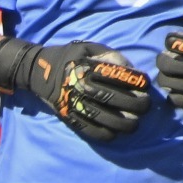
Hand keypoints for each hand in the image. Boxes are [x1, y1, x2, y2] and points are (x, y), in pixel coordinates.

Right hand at [0, 37, 150, 142]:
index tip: (145, 84)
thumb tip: (133, 72)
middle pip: (118, 100)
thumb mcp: (90, 48)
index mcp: (88, 67)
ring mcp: (75, 104)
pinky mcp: (69, 117)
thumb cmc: (70, 57)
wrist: (37, 71)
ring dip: (127, 124)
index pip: (122, 77)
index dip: (139, 81)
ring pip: (107, 119)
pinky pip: (91, 131)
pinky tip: (116, 131)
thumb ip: (111, 56)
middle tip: (146, 105)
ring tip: (135, 122)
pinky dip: (107, 134)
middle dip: (139, 105)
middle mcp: (82, 86)